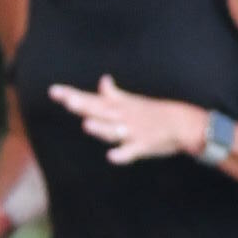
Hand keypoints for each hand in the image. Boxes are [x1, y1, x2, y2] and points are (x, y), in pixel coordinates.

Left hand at [48, 74, 207, 165]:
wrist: (184, 123)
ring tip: (86, 125)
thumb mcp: (134, 101)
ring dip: (101, 128)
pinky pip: (132, 151)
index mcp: (119, 107)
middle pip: (99, 111)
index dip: (72, 95)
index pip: (92, 99)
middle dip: (83, 106)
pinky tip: (112, 156)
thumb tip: (103, 81)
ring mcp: (134, 131)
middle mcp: (123, 116)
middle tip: (66, 101)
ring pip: (114, 130)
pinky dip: (123, 154)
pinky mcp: (145, 145)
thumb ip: (114, 94)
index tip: (53, 91)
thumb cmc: (156, 113)